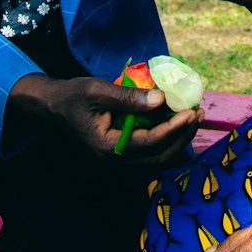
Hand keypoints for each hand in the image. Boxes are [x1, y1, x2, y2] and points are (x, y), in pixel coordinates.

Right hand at [8, 73, 199, 163]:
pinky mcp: (122, 152)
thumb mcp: (97, 91)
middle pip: (159, 157)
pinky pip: (150, 151)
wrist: (52, 107)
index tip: (190, 112)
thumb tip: (162, 99)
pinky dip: (167, 138)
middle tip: (198, 113)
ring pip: (157, 158)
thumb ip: (128, 97)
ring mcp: (119, 160)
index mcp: (107, 148)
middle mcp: (115, 161)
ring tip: (193, 115)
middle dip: (182, 137)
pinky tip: (176, 120)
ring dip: (178, 139)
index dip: (173, 129)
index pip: (149, 143)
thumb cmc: (72, 96)